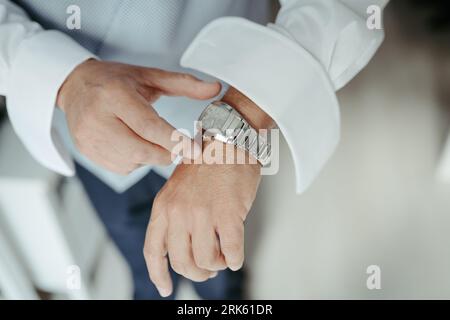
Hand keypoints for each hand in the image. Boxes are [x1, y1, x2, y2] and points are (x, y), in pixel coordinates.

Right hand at [57, 59, 220, 173]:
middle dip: (166, 151)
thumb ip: (185, 84)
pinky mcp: (87, 152)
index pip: (149, 126)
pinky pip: (123, 167)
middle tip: (176, 143)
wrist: (76, 87)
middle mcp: (98, 118)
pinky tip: (131, 142)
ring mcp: (89, 138)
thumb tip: (216, 88)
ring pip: (135, 162)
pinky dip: (135, 160)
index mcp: (115, 95)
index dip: (174, 141)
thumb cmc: (116, 81)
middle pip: (142, 150)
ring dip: (150, 155)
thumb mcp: (150, 76)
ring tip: (145, 135)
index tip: (195, 150)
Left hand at [143, 87, 273, 296]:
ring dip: (217, 265)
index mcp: (164, 207)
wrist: (228, 141)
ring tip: (223, 257)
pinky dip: (235, 260)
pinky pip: (231, 253)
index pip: (153, 250)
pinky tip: (236, 255)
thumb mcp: (177, 189)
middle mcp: (179, 213)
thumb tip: (184, 248)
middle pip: (182, 262)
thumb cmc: (206, 164)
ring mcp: (203, 215)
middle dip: (197, 273)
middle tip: (209, 268)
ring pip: (207, 261)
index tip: (165, 289)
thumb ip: (174, 216)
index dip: (158, 275)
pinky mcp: (228, 215)